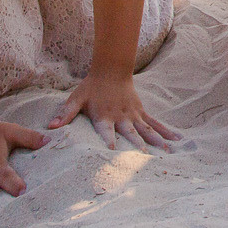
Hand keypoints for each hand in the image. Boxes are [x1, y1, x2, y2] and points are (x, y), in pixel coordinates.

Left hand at [48, 71, 180, 150]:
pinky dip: (166, 131)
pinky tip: (176, 140)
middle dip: (137, 145)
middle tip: (145, 157)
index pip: (106, 131)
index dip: (108, 140)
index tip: (112, 151)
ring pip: (146, 129)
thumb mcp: (76, 99)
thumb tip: (51, 126)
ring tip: (166, 152)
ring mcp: (133, 114)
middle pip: (130, 133)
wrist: (111, 70)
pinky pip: (155, 123)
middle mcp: (121, 117)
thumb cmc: (91, 87)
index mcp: (104, 116)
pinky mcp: (141, 112)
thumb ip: (66, 113)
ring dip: (156, 141)